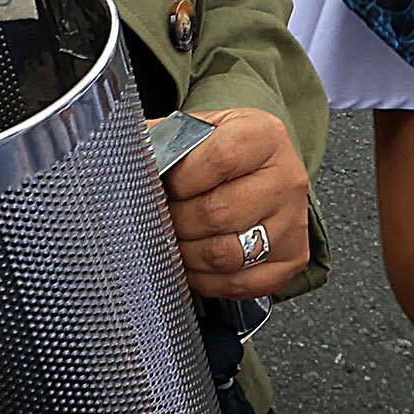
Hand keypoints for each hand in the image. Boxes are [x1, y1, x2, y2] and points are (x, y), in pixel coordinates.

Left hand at [160, 106, 313, 297]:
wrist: (263, 169)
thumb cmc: (224, 151)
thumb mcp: (198, 129)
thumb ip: (162, 140)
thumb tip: (120, 157)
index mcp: (264, 136)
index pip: (219, 160)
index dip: (180, 180)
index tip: (165, 185)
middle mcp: (287, 179)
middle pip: (218, 213)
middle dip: (176, 221)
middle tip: (162, 218)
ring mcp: (293, 223)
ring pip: (226, 254)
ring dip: (186, 254)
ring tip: (173, 241)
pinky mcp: (293, 259)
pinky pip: (240, 283)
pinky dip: (206, 280)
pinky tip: (194, 263)